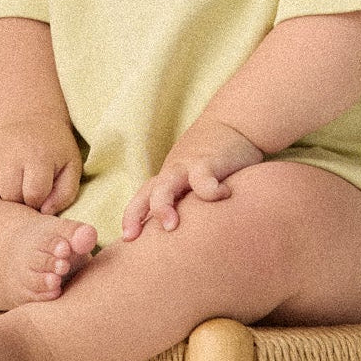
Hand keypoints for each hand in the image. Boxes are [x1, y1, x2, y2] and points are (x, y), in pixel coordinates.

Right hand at [0, 122, 82, 214]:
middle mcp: (12, 150)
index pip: (32, 197)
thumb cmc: (54, 150)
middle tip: (25, 185)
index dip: (38, 200)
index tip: (41, 190)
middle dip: (18, 197)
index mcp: (39, 156)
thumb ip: (64, 194)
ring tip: (11, 179)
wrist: (34, 120)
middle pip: (8, 195)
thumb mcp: (70, 168)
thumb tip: (44, 211)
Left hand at [121, 117, 264, 240]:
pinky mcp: (210, 161)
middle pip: (147, 192)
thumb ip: (189, 203)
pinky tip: (224, 197)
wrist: (234, 122)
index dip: (131, 217)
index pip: (141, 198)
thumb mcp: (196, 179)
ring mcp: (189, 166)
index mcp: (168, 180)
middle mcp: (174, 174)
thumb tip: (181, 237)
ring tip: (171, 226)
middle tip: (132, 237)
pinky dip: (211, 190)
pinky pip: (205, 178)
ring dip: (163, 205)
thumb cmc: (215, 158)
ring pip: (167, 184)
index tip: (126, 238)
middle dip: (136, 215)